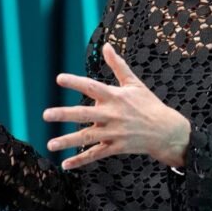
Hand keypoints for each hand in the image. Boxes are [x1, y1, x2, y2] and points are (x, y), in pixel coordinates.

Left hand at [43, 43, 190, 169]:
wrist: (165, 131)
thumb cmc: (148, 104)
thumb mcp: (134, 83)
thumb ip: (118, 65)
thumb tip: (106, 45)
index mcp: (115, 97)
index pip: (92, 87)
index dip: (76, 82)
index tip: (59, 79)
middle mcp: (112, 115)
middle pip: (84, 114)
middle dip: (64, 114)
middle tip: (46, 115)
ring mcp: (113, 133)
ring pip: (87, 138)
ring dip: (67, 141)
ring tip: (50, 144)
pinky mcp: (116, 148)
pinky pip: (95, 155)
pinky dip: (80, 160)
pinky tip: (65, 165)